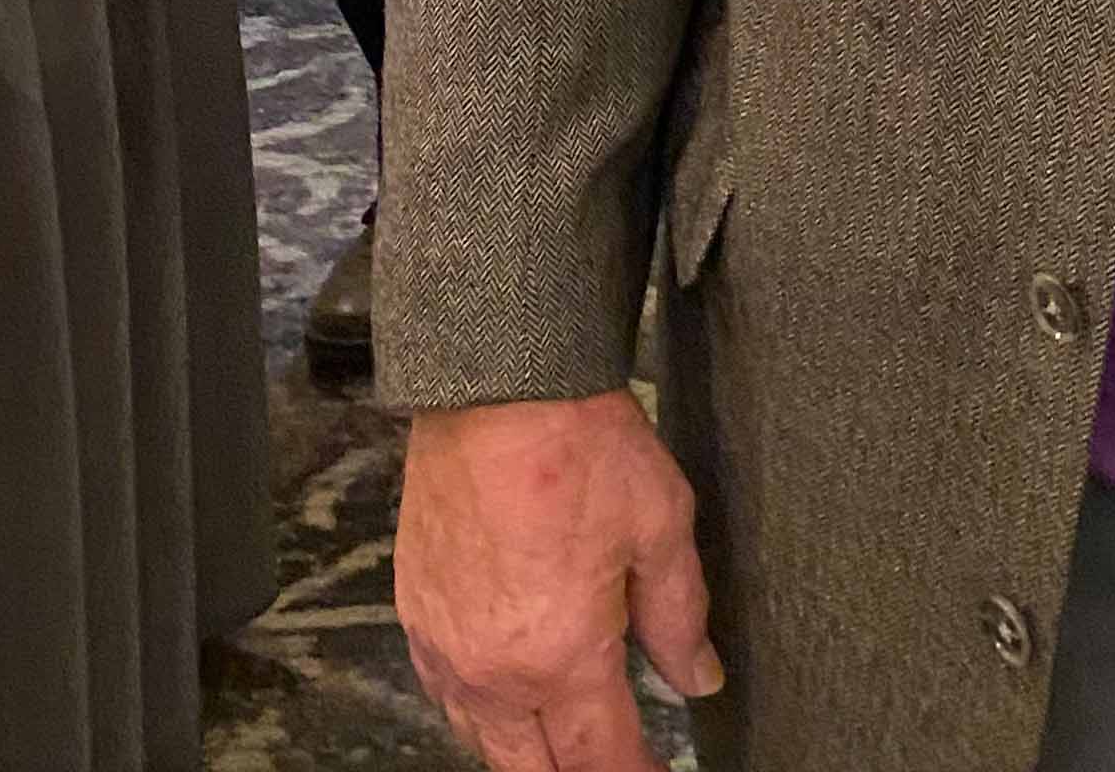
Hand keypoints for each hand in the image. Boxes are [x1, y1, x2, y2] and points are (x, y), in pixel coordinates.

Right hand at [398, 389, 722, 770]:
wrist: (495, 381)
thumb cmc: (578, 443)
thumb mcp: (660, 524)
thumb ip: (680, 616)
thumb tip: (699, 677)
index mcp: (561, 655)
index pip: (602, 757)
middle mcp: (493, 669)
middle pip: (534, 769)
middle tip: (613, 757)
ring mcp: (446, 646)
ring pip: (484, 741)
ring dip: (526, 752)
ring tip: (565, 741)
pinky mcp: (415, 612)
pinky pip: (445, 694)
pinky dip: (479, 711)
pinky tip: (506, 695)